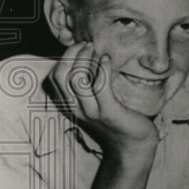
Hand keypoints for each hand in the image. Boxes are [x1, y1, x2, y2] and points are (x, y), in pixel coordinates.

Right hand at [47, 43, 158, 160]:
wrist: (133, 144)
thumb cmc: (117, 117)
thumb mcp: (97, 99)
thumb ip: (89, 83)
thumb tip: (88, 55)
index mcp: (71, 105)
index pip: (54, 77)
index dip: (64, 57)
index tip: (79, 46)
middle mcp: (76, 109)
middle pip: (61, 75)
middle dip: (72, 54)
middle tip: (87, 44)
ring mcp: (92, 111)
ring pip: (77, 79)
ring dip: (85, 59)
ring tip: (96, 49)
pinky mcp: (109, 112)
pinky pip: (100, 86)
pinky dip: (102, 69)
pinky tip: (107, 59)